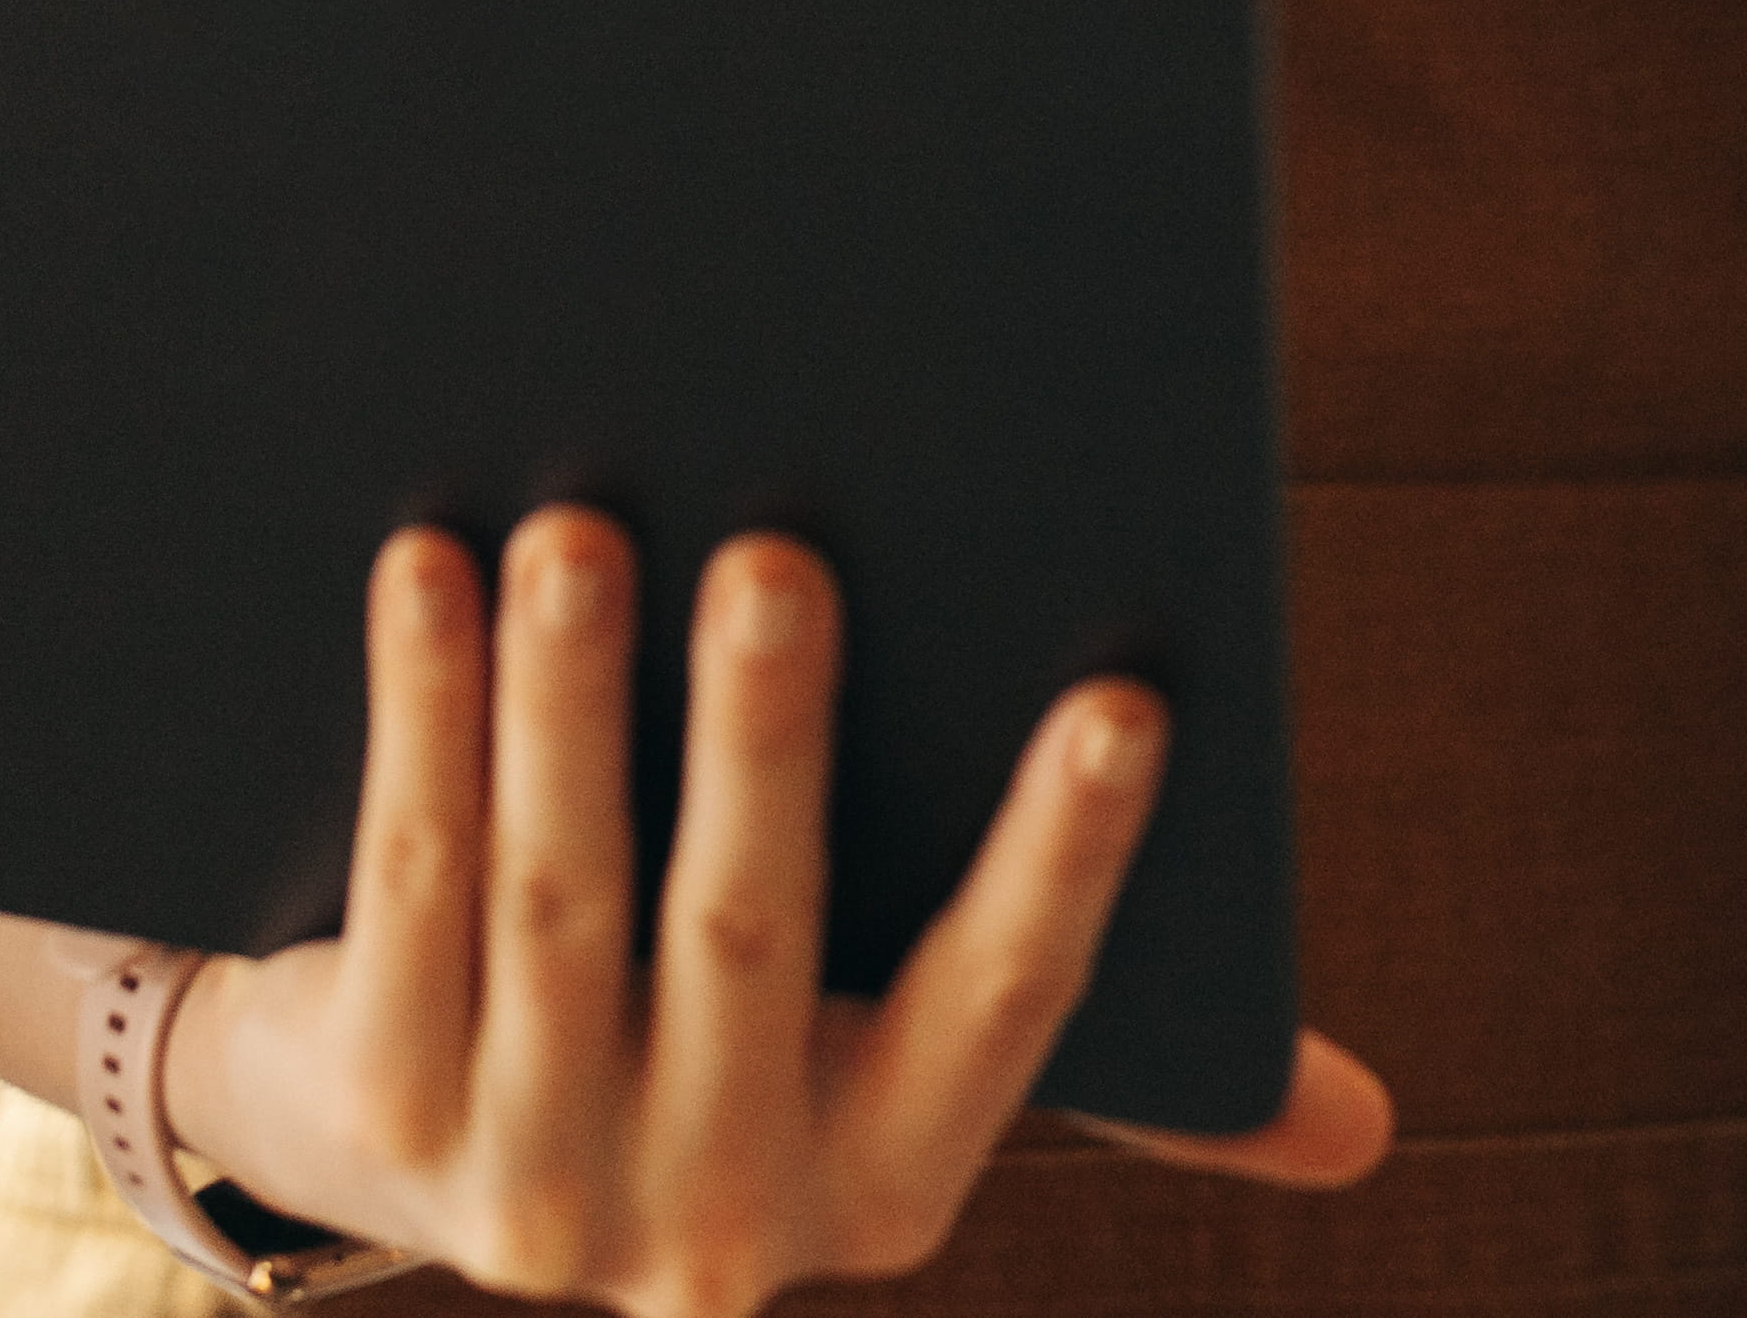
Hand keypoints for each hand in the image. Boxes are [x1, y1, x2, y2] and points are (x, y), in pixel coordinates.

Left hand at [170, 514, 1389, 1317]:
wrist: (401, 1150)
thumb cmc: (719, 1033)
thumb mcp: (900, 1068)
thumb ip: (1094, 1044)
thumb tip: (1362, 1136)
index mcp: (892, 1177)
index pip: (1006, 1006)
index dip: (1068, 861)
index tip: (1127, 702)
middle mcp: (722, 1219)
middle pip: (752, 937)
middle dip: (766, 742)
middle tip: (776, 552)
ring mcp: (538, 1185)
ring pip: (564, 906)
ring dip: (567, 710)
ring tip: (580, 527)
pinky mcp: (385, 1123)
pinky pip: (411, 892)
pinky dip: (422, 724)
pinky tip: (431, 576)